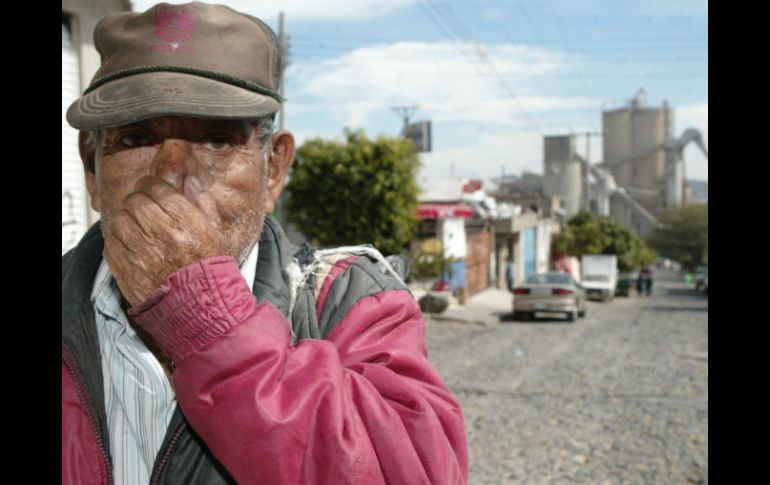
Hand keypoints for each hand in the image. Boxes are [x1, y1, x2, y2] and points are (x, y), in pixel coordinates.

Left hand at [103, 176, 225, 305]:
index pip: (156, 188)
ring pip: (119, 220)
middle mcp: (162, 236)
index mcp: (187, 223)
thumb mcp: (217, 233)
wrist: (202, 310)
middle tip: (144, 207)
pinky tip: (131, 244)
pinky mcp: (127, 271)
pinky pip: (111, 243)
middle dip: (138, 200)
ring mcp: (142, 255)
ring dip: (126, 219)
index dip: (153, 186)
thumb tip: (189, 181)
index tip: (155, 190)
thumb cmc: (211, 271)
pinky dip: (118, 240)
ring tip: (136, 226)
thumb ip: (203, 203)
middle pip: (135, 201)